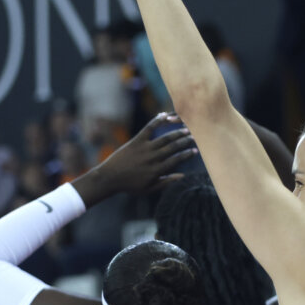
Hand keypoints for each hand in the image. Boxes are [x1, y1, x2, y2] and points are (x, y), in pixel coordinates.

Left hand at [75, 114, 195, 204]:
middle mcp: (152, 159)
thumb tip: (182, 176)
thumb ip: (166, 182)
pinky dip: (157, 121)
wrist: (109, 178)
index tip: (195, 151)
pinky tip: (165, 115)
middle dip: (185, 141)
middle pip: (173, 148)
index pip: (176, 160)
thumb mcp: (149, 189)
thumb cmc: (130, 186)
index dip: (187, 155)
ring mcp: (144, 149)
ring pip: (165, 138)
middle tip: (194, 137)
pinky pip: (149, 128)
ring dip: (177, 133)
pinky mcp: (136, 141)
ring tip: (186, 129)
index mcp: (156, 170)